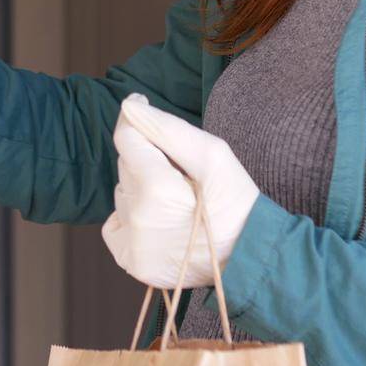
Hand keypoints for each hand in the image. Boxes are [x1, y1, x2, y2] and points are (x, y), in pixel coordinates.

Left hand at [101, 94, 260, 289]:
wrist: (250, 258)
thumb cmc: (238, 203)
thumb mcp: (214, 156)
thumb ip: (168, 129)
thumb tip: (131, 108)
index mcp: (157, 191)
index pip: (127, 139)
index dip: (136, 118)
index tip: (142, 103)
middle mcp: (137, 220)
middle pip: (126, 166)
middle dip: (148, 158)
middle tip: (181, 169)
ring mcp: (132, 245)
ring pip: (122, 193)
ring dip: (142, 187)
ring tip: (176, 198)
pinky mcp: (131, 261)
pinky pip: (115, 224)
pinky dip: (131, 215)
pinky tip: (159, 217)